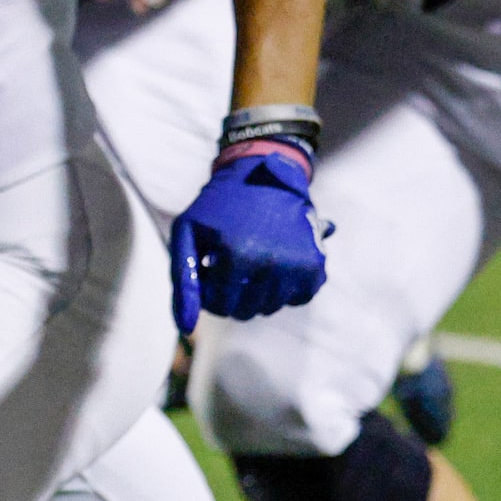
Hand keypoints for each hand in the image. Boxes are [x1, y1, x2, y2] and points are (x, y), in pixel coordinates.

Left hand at [169, 146, 324, 333]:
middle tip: (228, 267)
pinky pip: (297, 298)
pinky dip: (283, 287)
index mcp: (237, 255)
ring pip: (270, 307)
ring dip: (256, 293)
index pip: (218, 305)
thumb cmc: (217, 206)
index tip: (209, 271)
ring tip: (249, 261)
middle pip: (246, 311)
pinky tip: (272, 262)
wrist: (262, 173)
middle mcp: (271, 263)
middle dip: (231, 296)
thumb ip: (183, 281)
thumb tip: (185, 326)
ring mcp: (298, 266)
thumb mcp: (188, 233)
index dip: (208, 292)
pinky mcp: (316, 265)